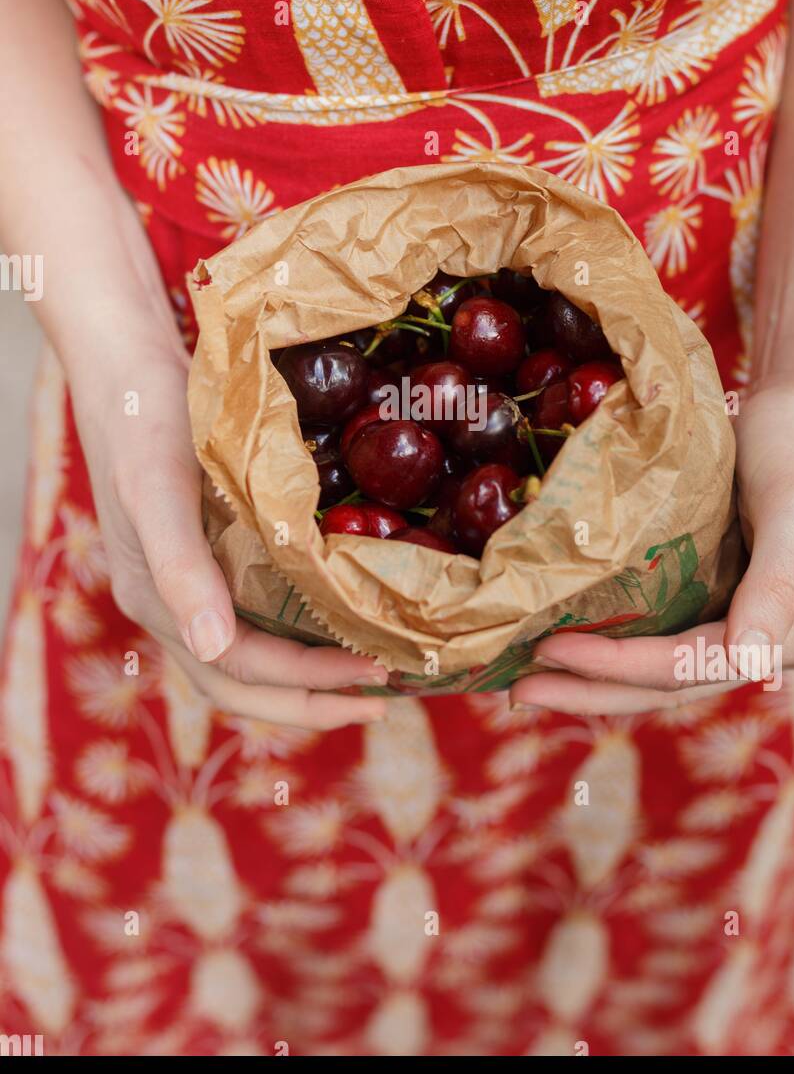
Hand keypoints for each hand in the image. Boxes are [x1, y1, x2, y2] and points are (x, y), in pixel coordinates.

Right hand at [68, 332, 387, 729]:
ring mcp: (189, 586)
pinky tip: (337, 624)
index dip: (307, 679)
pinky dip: (296, 635)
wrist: (130, 371)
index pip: (240, 667)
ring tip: (368, 677)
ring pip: (248, 660)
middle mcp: (173, 607)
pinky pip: (254, 617)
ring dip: (306, 678)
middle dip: (312, 702)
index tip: (374, 670)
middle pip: (244, 685)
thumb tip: (211, 646)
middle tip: (382, 702)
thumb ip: (181, 568)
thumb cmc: (145, 424)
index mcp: (156, 603)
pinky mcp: (209, 558)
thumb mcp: (159, 491)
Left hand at [511, 373, 793, 715]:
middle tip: (518, 689)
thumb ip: (778, 585)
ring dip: (594, 679)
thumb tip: (750, 658)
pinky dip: (612, 646)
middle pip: (667, 684)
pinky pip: (658, 636)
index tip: (551, 649)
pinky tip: (565, 640)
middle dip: (592, 691)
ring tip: (526, 680)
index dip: (617, 665)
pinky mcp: (714, 600)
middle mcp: (766, 643)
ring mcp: (738, 625)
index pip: (690, 666)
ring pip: (657, 670)